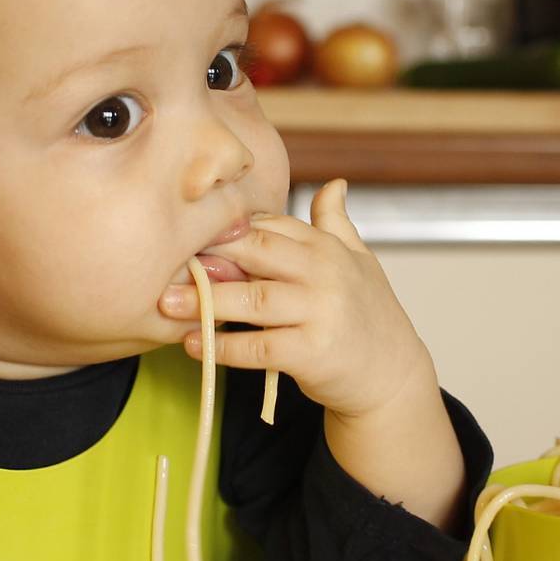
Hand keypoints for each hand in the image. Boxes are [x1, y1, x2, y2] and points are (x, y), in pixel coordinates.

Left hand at [161, 179, 437, 420]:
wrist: (392, 376)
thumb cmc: (369, 316)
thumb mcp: (359, 262)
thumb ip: (336, 223)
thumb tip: (334, 183)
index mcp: (328, 248)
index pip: (271, 226)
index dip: (227, 228)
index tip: (187, 229)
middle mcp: (326, 274)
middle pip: (258, 252)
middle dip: (210, 253)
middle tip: (167, 258)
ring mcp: (321, 313)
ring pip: (254, 300)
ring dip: (207, 301)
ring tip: (167, 303)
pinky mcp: (313, 353)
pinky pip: (259, 347)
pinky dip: (223, 346)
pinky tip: (194, 344)